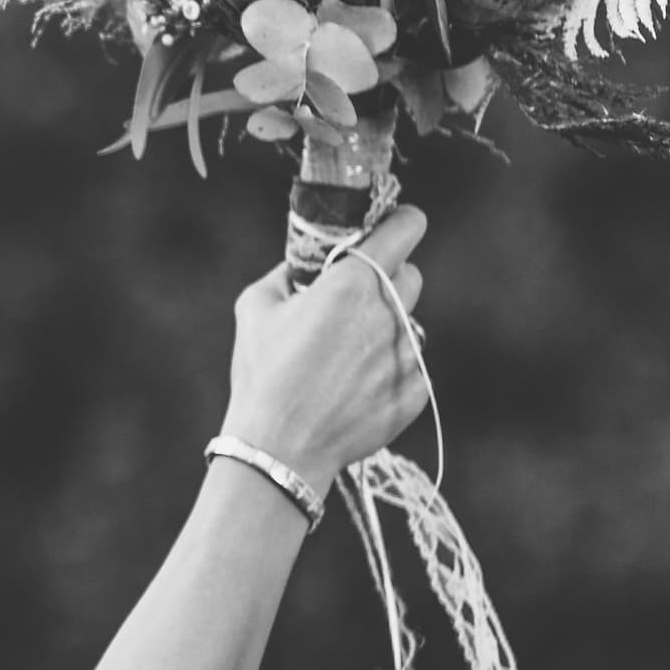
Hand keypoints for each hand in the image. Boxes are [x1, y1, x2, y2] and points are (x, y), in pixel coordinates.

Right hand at [221, 204, 431, 486]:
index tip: (400, 224)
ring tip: (348, 356)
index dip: (404, 221)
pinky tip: (355, 387)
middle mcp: (387, 313)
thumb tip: (299, 267)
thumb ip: (284, 274)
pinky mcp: (414, 392)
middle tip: (357, 300)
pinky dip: (390, 370)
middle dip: (389, 280)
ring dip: (386, 329)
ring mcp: (406, 355)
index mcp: (351, 283)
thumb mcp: (254, 308)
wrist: (280, 448)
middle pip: (411, 277)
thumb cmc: (262, 375)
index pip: (404, 231)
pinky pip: (412, 367)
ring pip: (409, 325)